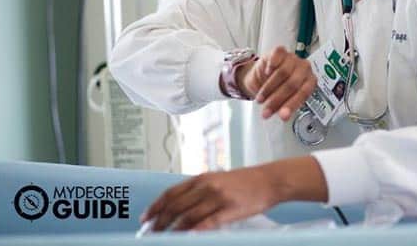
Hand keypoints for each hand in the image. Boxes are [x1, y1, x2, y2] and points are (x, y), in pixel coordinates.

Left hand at [140, 157, 327, 231]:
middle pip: (176, 206)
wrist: (270, 180)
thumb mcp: (219, 180)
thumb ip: (200, 190)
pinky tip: (187, 237)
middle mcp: (207, 185)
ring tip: (164, 238)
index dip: (156, 206)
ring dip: (173, 230)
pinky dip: (195, 231)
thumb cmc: (246, 182)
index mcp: (203, 178)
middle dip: (160, 221)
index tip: (146, 218)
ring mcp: (219, 197)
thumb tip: (180, 206)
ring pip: (188, 216)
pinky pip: (208, 223)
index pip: (171, 193)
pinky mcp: (230, 209)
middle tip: (150, 233)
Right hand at [240, 46, 316, 120]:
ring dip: (269, 88)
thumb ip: (285, 106)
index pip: (304, 93)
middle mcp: (304, 68)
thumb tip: (282, 115)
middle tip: (266, 111)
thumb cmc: (277, 88)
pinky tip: (266, 73)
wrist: (263, 75)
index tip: (282, 116)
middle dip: (277, 100)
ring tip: (260, 99)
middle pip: (292, 84)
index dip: (292, 105)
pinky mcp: (281, 51)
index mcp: (310, 82)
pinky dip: (271, 66)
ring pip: (283, 72)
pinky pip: (277, 56)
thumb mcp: (283, 100)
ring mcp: (293, 58)